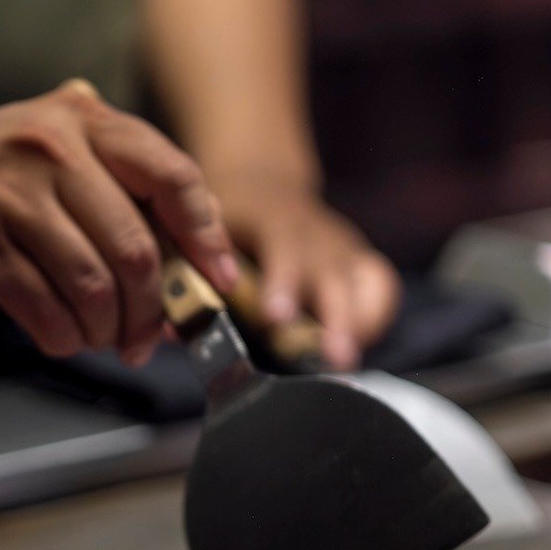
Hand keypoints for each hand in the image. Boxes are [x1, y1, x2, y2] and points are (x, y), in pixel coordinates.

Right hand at [0, 81, 235, 364]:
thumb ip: (118, 199)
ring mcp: (8, 196)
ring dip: (104, 330)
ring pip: (92, 287)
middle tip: (144, 339)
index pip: (171, 175)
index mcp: (80, 120)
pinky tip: (57, 334)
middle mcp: (49, 147)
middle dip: (150, 309)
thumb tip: (190, 270)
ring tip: (96, 338)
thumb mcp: (51, 165)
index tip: (220, 283)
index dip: (205, 237)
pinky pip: (46, 310)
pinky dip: (63, 336)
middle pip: (134, 247)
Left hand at [209, 169, 400, 369]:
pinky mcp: (359, 262)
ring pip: (362, 282)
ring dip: (358, 325)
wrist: (262, 187)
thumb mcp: (203, 235)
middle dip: (334, 318)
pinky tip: (357, 344)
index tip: (277, 318)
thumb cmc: (226, 222)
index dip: (283, 282)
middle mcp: (315, 233)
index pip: (284, 246)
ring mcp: (341, 247)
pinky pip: (380, 287)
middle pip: (332, 274)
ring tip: (346, 362)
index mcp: (274, 219)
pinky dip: (375, 315)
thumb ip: (191, 278)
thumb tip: (170, 328)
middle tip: (331, 356)